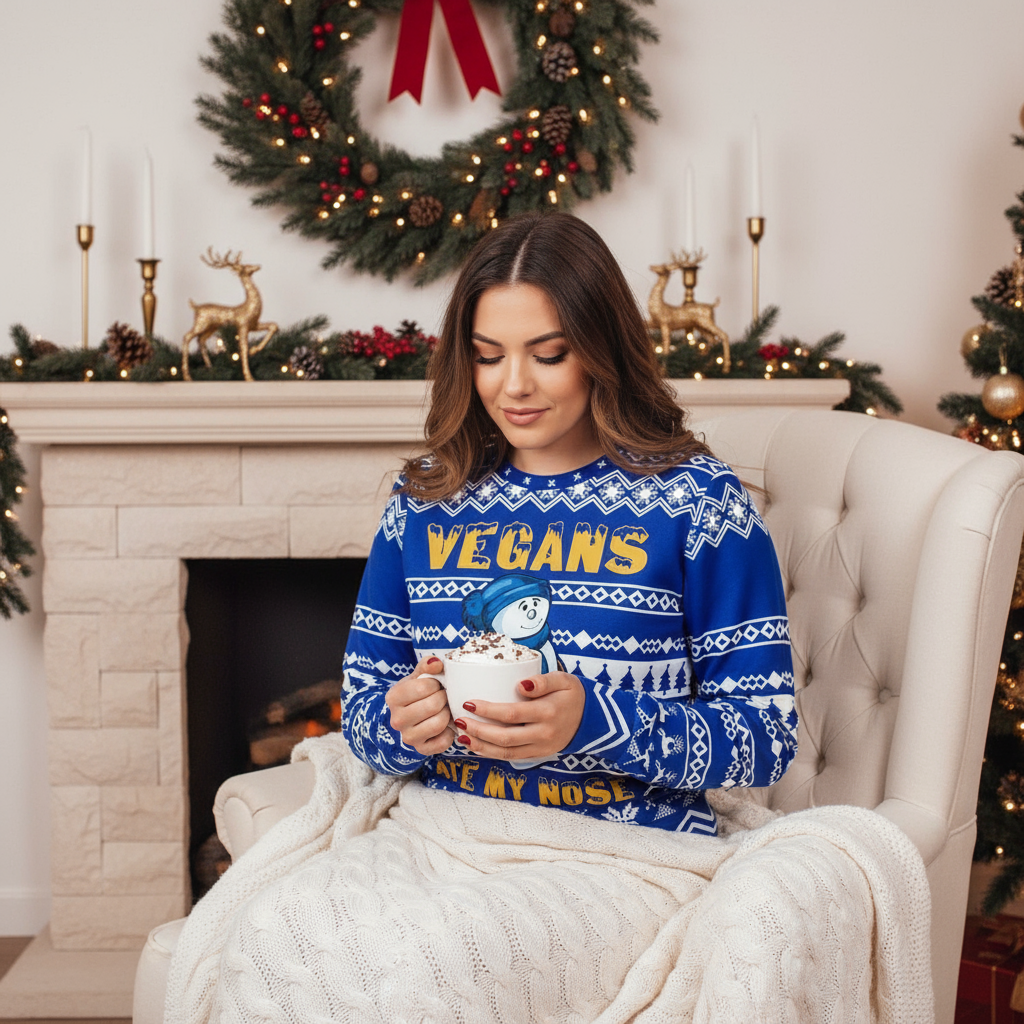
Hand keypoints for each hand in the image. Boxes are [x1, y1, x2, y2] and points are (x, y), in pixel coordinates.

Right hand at [384, 656, 454, 755]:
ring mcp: (408, 737)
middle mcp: (397, 719)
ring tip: (445, 709)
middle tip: (443, 697)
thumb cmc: (417, 692)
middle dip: (444, 698)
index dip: (436, 684)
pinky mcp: (421, 750)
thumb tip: (437, 663)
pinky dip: (449, 732)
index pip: (423, 687)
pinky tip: (445, 725)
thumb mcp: (418, 676)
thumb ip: (427, 665)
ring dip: (447, 714)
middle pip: (433, 705)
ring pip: (439, 723)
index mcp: (393, 697)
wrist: (410, 716)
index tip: (435, 685)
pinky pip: (443, 742)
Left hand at [452, 672, 584, 761]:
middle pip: (504, 737)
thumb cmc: (573, 694)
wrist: (591, 718)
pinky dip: (491, 753)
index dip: (488, 711)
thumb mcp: (563, 679)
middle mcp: (543, 734)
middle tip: (458, 720)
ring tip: (462, 736)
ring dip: (481, 746)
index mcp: (548, 712)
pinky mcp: (538, 755)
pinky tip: (477, 745)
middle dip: (478, 731)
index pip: (511, 714)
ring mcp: (540, 747)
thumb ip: (543, 680)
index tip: (469, 703)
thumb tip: (521, 684)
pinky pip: (511, 757)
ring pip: (505, 752)